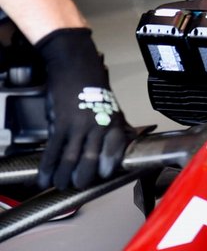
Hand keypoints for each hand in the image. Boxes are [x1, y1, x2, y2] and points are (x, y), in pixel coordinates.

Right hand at [34, 28, 131, 190]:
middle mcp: (97, 126)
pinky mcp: (59, 124)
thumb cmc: (92, 81)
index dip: (107, 168)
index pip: (114, 151)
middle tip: (77, 187)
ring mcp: (78, 126)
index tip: (103, 177)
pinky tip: (44, 177)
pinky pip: (53, 150)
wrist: (74, 63)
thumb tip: (119, 141)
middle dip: (83, 178)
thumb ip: (112, 124)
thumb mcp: (110, 103)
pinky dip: (47, 166)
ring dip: (63, 176)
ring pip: (71, 159)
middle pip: (91, 160)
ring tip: (59, 185)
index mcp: (113, 121)